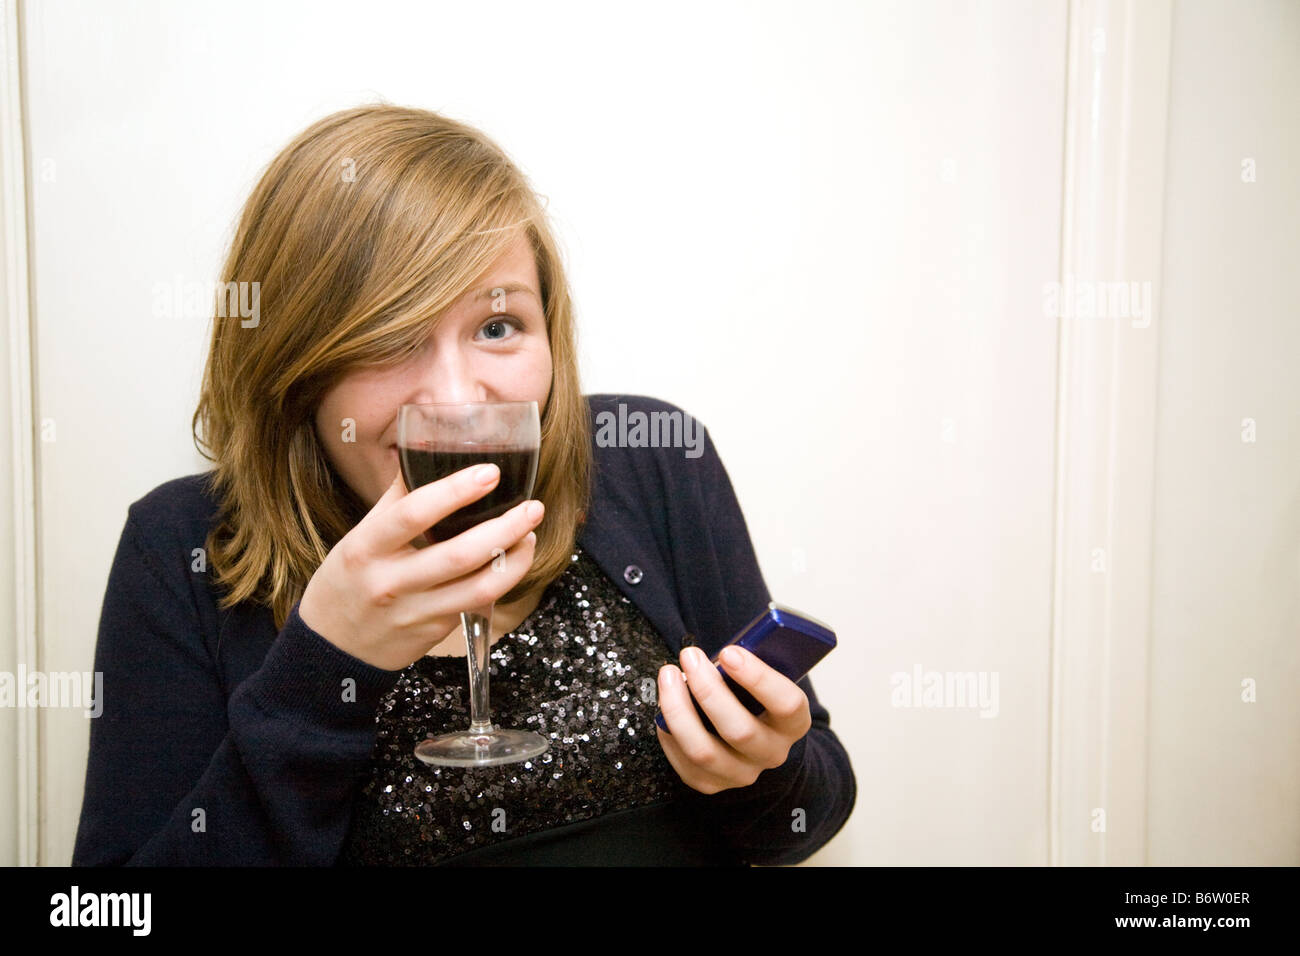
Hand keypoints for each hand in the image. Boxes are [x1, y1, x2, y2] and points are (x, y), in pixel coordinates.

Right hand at [298, 464, 543, 670]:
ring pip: (478, 587)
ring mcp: (414, 611)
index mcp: (366, 547)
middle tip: (533, 506)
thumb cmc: (349, 579)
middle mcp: (390, 581)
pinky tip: (512, 561)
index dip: (455, 491)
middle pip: (458, 554)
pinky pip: (475, 604)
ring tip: (530, 535)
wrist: (333, 647)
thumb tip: (426, 451)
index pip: (413, 513)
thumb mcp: (360, 537)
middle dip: (504, 528)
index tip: (490, 472)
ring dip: (514, 559)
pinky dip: (501, 581)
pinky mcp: (434, 632)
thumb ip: (395, 499)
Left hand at [655, 644, 811, 793]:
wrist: (754, 737)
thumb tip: (710, 658)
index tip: (728, 652)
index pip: (786, 704)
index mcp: (793, 723)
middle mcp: (772, 753)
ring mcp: (742, 773)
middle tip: (690, 656)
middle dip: (708, 689)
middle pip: (739, 730)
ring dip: (679, 709)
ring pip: (704, 751)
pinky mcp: (712, 784)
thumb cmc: (754, 697)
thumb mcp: (762, 680)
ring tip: (669, 676)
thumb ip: (745, 669)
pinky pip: (684, 762)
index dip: (757, 677)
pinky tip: (664, 707)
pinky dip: (669, 731)